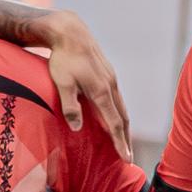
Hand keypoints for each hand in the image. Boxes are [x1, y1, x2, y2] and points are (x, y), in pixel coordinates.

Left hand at [25, 9, 129, 144]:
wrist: (70, 32)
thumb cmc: (63, 59)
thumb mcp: (62, 83)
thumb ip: (70, 107)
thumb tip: (78, 128)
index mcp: (101, 92)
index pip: (114, 123)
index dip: (120, 143)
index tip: (126, 158)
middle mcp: (111, 86)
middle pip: (123, 118)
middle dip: (126, 139)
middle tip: (128, 156)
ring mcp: (111, 79)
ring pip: (122, 108)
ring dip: (124, 127)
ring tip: (124, 141)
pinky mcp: (108, 74)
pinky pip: (118, 99)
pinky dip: (119, 113)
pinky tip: (115, 117)